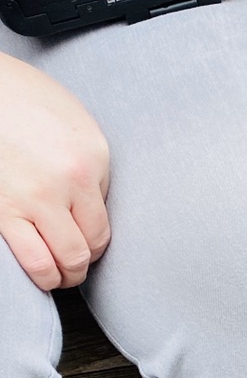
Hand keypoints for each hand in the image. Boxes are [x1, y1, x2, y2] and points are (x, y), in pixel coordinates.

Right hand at [0, 57, 109, 290]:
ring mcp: (36, 197)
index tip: (85, 240)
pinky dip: (44, 276)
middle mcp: (70, 180)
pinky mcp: (4, 211)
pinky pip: (34, 261)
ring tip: (61, 274)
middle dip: (84, 262)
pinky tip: (43, 273)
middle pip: (91, 244)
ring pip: (68, 260)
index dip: (96, 238)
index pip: (106, 220)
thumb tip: (93, 207)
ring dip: (67, 275)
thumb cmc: (23, 100)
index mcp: (92, 157)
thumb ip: (89, 167)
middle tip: (76, 264)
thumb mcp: (73, 123)